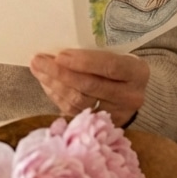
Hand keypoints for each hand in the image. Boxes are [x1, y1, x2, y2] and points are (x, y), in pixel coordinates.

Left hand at [29, 47, 148, 127]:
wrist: (133, 89)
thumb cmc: (120, 64)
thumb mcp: (117, 53)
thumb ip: (95, 52)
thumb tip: (59, 51)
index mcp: (137, 72)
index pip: (110, 66)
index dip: (83, 62)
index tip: (59, 55)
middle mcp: (131, 96)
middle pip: (91, 86)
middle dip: (60, 73)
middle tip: (39, 61)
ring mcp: (118, 114)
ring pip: (80, 101)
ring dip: (55, 85)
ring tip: (38, 70)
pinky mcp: (102, 126)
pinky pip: (74, 112)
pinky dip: (58, 97)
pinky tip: (48, 84)